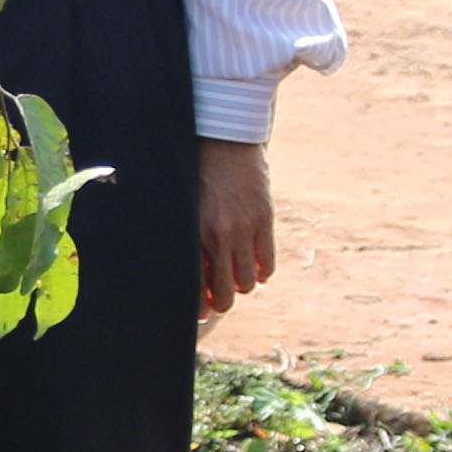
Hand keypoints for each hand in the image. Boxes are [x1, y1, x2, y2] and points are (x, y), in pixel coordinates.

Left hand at [198, 138, 276, 318]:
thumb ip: (187, 239)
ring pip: (248, 282)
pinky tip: (254, 265)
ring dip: (242, 284)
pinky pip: (268, 263)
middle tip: (219, 299)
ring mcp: (245, 229)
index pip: (197, 286)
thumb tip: (192, 273)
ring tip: (235, 276)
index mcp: (194, 234)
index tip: (202, 312)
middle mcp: (220, 236)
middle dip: (222, 302)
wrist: (224, 140)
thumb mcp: (184, 206)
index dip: (200, 306)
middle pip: (226, 293)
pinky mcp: (265, 220)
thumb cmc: (196, 172)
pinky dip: (262, 271)